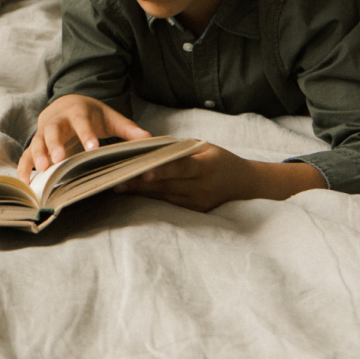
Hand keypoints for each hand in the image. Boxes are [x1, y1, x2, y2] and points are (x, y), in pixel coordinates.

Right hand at [17, 94, 150, 182]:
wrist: (65, 104)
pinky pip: (25, 156)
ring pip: (37, 142)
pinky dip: (24, 168)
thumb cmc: (91, 115)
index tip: (92, 148)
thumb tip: (150, 140)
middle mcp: (57, 121)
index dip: (86, 134)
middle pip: (53, 131)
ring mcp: (43, 132)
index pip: (81, 122)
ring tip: (43, 171)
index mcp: (77, 112)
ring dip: (38, 156)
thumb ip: (128, 129)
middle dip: (55, 145)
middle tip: (60, 160)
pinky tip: (26, 182)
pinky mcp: (36, 144)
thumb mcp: (110, 118)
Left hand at [114, 144, 327, 211]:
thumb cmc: (220, 158)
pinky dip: (150, 197)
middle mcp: (201, 186)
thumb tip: (149, 146)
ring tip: (115, 184)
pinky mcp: (194, 211)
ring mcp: (198, 202)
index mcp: (206, 166)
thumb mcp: (203, 147)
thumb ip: (179, 148)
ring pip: (163, 195)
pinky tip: (131, 193)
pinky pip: (168, 203)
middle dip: (139, 181)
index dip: (161, 169)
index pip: (180, 167)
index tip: (141, 170)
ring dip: (139, 191)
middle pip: (166, 184)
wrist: (245, 183)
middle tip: (114, 177)